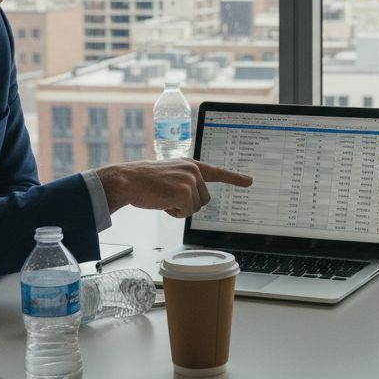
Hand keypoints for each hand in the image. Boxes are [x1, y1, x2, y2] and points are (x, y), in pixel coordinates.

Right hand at [97, 159, 252, 217]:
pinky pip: (185, 213)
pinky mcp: (184, 192)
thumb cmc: (145, 180)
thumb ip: (186, 181)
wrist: (129, 180)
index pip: (217, 172)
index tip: (249, 181)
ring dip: (179, 209)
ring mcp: (190, 181)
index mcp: (191, 165)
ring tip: (163, 197)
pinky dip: (173, 212)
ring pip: (195, 208)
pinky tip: (162, 201)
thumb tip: (195, 198)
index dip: (234, 178)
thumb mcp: (170, 174)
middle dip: (187, 204)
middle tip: (168, 196)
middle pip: (203, 200)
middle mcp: (194, 171)